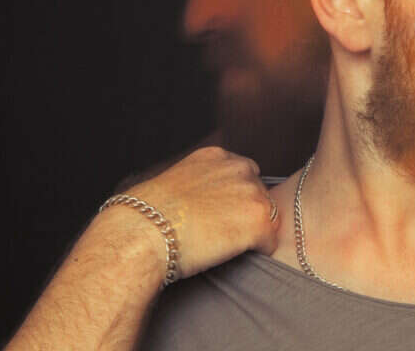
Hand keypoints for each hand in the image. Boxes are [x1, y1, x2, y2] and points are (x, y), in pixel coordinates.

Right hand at [103, 146, 280, 279]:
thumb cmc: (147, 215)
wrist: (144, 232)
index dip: (235, 198)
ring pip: (268, 216)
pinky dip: (260, 251)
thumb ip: (199, 183)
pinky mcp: (259, 221)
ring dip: (254, 231)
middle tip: (224, 232)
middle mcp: (239, 169)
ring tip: (227, 245)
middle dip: (247, 212)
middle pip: (259, 193)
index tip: (223, 214)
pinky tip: (237, 256)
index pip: (244, 174)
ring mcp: (252, 193)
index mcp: (217, 157)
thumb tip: (202, 202)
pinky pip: (271, 241)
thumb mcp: (175, 180)